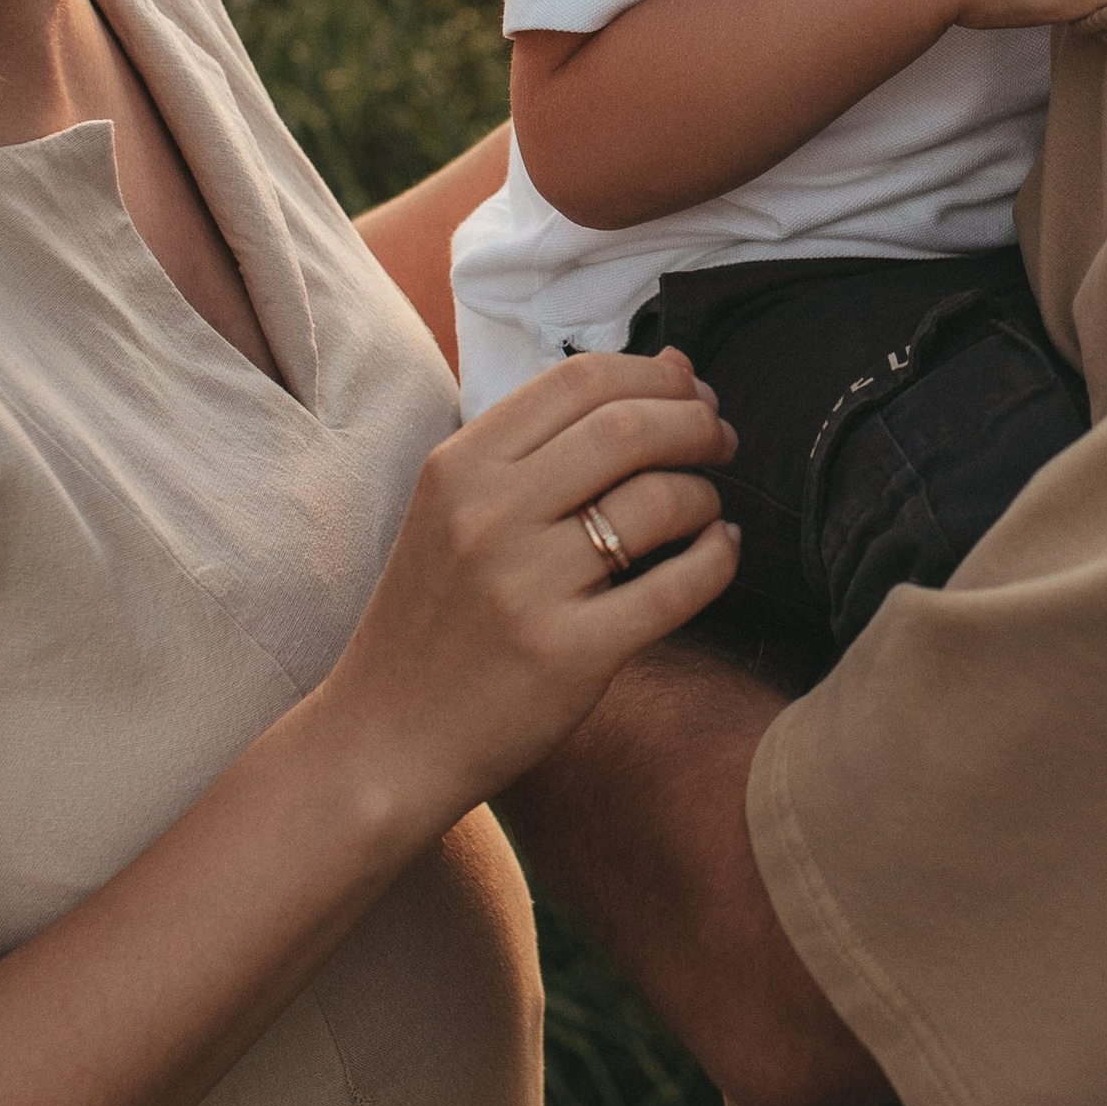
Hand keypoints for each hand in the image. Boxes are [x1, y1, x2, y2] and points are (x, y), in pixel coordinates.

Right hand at [322, 349, 738, 812]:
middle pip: (627, 427)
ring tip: (707, 507)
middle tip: (721, 439)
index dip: (655, 376)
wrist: (386, 738)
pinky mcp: (569, 655)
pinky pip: (677, 588)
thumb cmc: (436, 617)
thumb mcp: (457, 510)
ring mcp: (526, 587)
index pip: (580, 380)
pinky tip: (721, 550)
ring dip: (705, 494)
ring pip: (659, 501)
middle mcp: (487, 516)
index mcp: (459, 467)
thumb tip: (673, 367)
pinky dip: (718, 558)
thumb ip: (549, 440)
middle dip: (697, 422)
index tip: (691, 393)